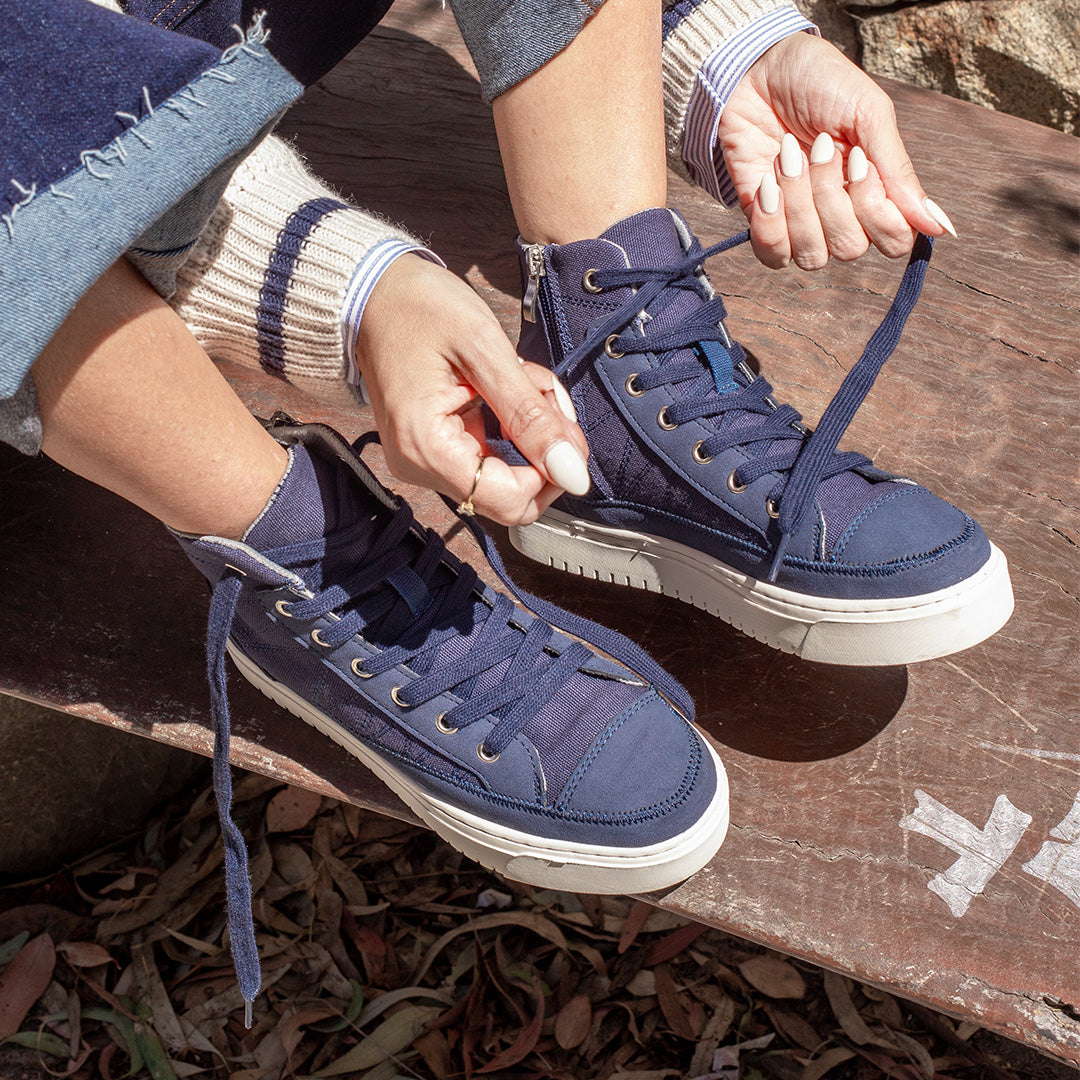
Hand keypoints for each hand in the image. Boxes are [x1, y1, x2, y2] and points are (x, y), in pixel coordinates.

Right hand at [354, 254, 589, 525]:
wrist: (373, 293)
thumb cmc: (418, 308)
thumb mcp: (484, 350)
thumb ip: (530, 414)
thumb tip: (573, 471)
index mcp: (427, 449)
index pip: (511, 501)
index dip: (553, 472)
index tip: (565, 425)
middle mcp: (421, 467)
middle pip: (513, 494)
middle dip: (543, 448)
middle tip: (547, 395)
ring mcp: (426, 461)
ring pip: (508, 473)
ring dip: (531, 429)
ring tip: (525, 380)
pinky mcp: (435, 449)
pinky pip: (491, 455)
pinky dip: (512, 425)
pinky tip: (509, 387)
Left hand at [717, 33, 955, 268]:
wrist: (758, 70)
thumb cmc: (819, 85)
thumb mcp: (869, 116)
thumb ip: (900, 173)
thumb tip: (941, 228)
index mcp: (877, 191)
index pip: (894, 240)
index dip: (878, 212)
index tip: (859, 161)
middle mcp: (843, 215)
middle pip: (850, 248)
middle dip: (830, 196)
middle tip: (819, 147)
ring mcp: (801, 224)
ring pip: (812, 255)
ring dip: (799, 204)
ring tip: (788, 156)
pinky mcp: (764, 225)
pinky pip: (773, 255)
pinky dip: (770, 222)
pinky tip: (767, 184)